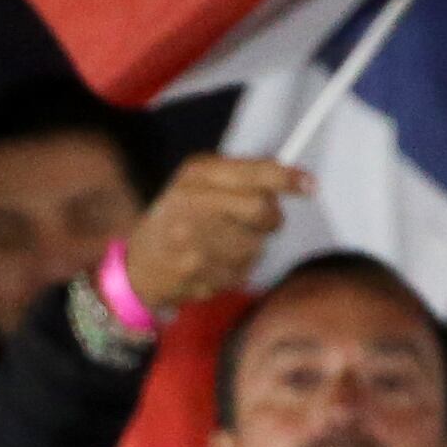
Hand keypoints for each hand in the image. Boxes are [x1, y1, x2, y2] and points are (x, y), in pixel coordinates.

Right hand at [121, 156, 312, 318]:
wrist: (136, 267)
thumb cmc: (177, 217)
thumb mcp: (199, 182)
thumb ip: (242, 176)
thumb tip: (298, 180)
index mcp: (195, 174)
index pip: (252, 173)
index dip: (286, 179)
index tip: (310, 186)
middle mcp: (191, 203)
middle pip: (261, 210)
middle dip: (270, 219)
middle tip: (262, 222)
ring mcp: (192, 241)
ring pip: (255, 245)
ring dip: (249, 248)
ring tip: (223, 246)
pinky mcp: (194, 273)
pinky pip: (241, 271)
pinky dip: (235, 270)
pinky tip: (213, 265)